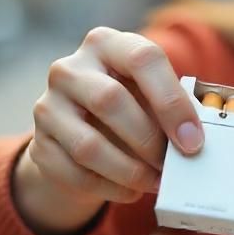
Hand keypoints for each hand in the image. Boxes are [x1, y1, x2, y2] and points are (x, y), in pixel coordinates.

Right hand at [13, 27, 203, 233]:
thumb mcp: (149, 94)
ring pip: (89, 145)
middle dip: (149, 140)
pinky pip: (74, 173)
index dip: (171, 101)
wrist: (79, 132)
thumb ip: (172, 107)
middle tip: (172, 164)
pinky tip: (131, 190)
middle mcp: (70, 68)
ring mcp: (47, 105)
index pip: (142, 59)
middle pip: (110, 100)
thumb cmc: (129, 105)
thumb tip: (195, 140)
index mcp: (106, 44)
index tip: (193, 140)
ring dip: (130, 171)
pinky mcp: (39, 144)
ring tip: (155, 182)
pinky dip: (110, 188)